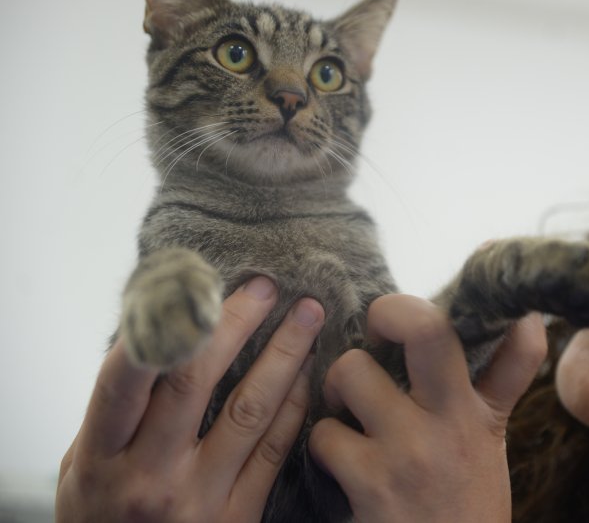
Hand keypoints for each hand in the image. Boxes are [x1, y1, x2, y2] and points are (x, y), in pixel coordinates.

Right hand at [56, 278, 323, 521]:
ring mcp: (198, 498)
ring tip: (308, 315)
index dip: (162, 326)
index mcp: (101, 457)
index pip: (127, 378)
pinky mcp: (238, 518)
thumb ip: (118, 409)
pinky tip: (308, 371)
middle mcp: (148, 476)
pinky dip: (294, 404)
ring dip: (284, 355)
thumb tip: (161, 333)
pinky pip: (273, 450)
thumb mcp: (85, 466)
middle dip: (235, 324)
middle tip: (267, 285)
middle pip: (195, 382)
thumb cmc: (103, 516)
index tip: (195, 282)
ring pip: (249, 411)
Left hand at [308, 294, 547, 522]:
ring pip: (352, 372)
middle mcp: (451, 423)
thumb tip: (528, 316)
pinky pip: (325, 434)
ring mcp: (408, 453)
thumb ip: (504, 378)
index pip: (510, 344)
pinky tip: (341, 456)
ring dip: (340, 387)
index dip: (481, 305)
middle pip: (423, 330)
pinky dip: (326, 441)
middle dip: (388, 312)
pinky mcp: (369, 485)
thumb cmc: (466, 498)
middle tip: (376, 329)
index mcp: (480, 409)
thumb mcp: (492, 438)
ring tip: (349, 404)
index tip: (432, 303)